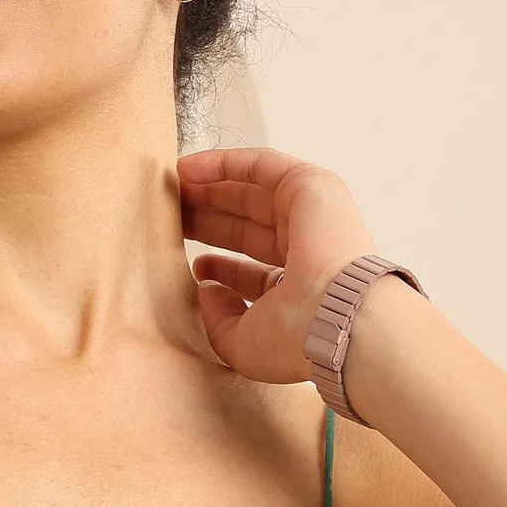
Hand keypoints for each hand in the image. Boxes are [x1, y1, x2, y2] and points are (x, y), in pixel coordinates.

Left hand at [177, 146, 376, 383]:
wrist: (334, 320)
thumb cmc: (296, 341)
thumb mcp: (242, 343)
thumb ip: (219, 320)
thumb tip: (206, 291)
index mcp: (301, 289)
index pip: (254, 271)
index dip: (218, 264)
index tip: (188, 261)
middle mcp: (310, 250)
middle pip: (248, 226)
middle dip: (209, 218)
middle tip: (172, 214)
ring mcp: (313, 215)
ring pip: (252, 193)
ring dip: (212, 187)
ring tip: (174, 186)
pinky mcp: (312, 186)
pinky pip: (262, 165)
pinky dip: (224, 162)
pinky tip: (188, 167)